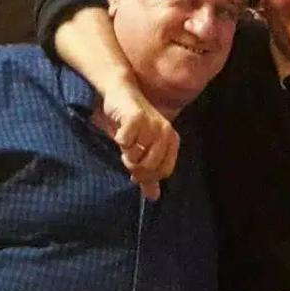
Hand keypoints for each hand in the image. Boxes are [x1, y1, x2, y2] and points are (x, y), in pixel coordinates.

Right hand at [98, 79, 179, 200]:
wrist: (119, 92)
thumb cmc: (130, 123)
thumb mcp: (140, 149)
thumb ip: (147, 172)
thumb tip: (153, 197)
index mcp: (171, 139)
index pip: (164, 171)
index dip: (148, 176)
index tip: (135, 172)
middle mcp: (165, 131)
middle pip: (150, 167)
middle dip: (134, 167)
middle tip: (126, 155)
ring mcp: (152, 124)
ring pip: (136, 157)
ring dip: (125, 153)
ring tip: (123, 142)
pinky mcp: (137, 117)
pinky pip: (125, 143)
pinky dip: (118, 140)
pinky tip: (119, 130)